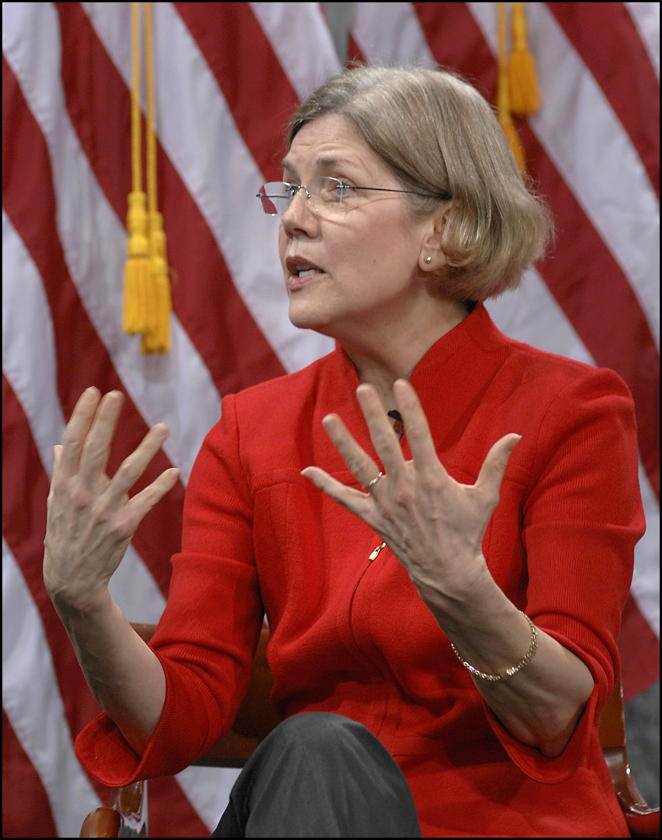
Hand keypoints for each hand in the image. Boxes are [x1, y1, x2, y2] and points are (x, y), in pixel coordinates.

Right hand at [43, 387, 179, 611]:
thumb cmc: (65, 535)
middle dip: (106, 421)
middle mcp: (81, 494)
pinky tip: (174, 472)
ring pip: (128, 472)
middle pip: (95, 451)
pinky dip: (160, 486)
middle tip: (117, 395)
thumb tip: (61, 446)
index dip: (83, 416)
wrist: (72, 580)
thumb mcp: (57, 503)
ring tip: (163, 427)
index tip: (93, 392)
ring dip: (147, 448)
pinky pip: (145, 501)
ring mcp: (102, 510)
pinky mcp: (122, 527)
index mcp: (64, 484)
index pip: (73, 443)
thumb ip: (62, 472)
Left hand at [301, 379, 519, 601]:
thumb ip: (496, 463)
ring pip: (360, 466)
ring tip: (328, 419)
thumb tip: (515, 435)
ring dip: (343, 442)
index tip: (400, 383)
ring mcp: (386, 502)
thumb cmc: (468, 532)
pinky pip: (345, 499)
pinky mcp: (373, 517)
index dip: (411, 407)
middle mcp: (405, 486)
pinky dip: (326, 486)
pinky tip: (307, 471)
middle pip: (385, 443)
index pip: (419, 433)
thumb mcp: (486, 496)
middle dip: (373, 414)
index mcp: (432, 477)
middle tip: (362, 388)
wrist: (449, 572)